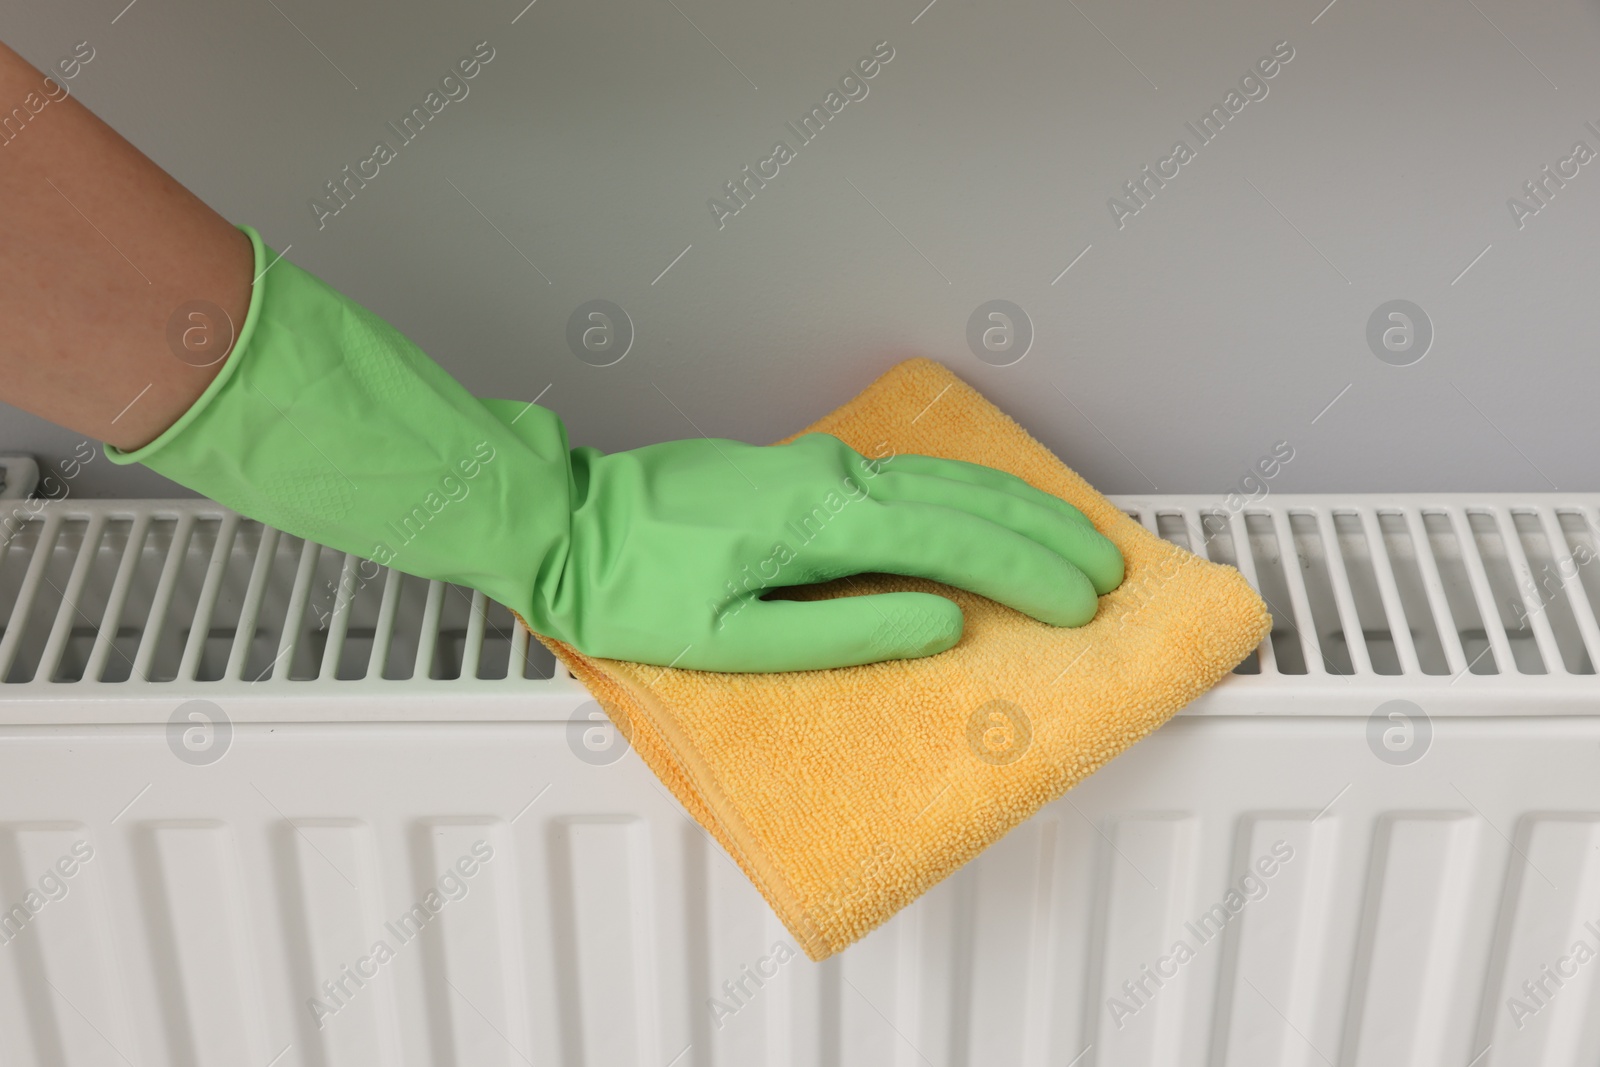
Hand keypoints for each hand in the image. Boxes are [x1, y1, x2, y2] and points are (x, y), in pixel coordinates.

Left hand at [527, 430, 1122, 670]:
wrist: (565, 522)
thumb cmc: (633, 590)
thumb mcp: (732, 638)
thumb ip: (846, 633)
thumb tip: (944, 626)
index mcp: (821, 521)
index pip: (954, 542)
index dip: (1027, 574)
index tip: (1083, 605)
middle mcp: (833, 478)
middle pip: (965, 499)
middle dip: (1044, 536)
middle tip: (1109, 571)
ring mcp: (819, 465)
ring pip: (943, 478)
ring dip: (1015, 507)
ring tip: (1075, 536)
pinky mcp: (804, 468)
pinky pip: (909, 476)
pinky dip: (968, 494)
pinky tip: (988, 507)